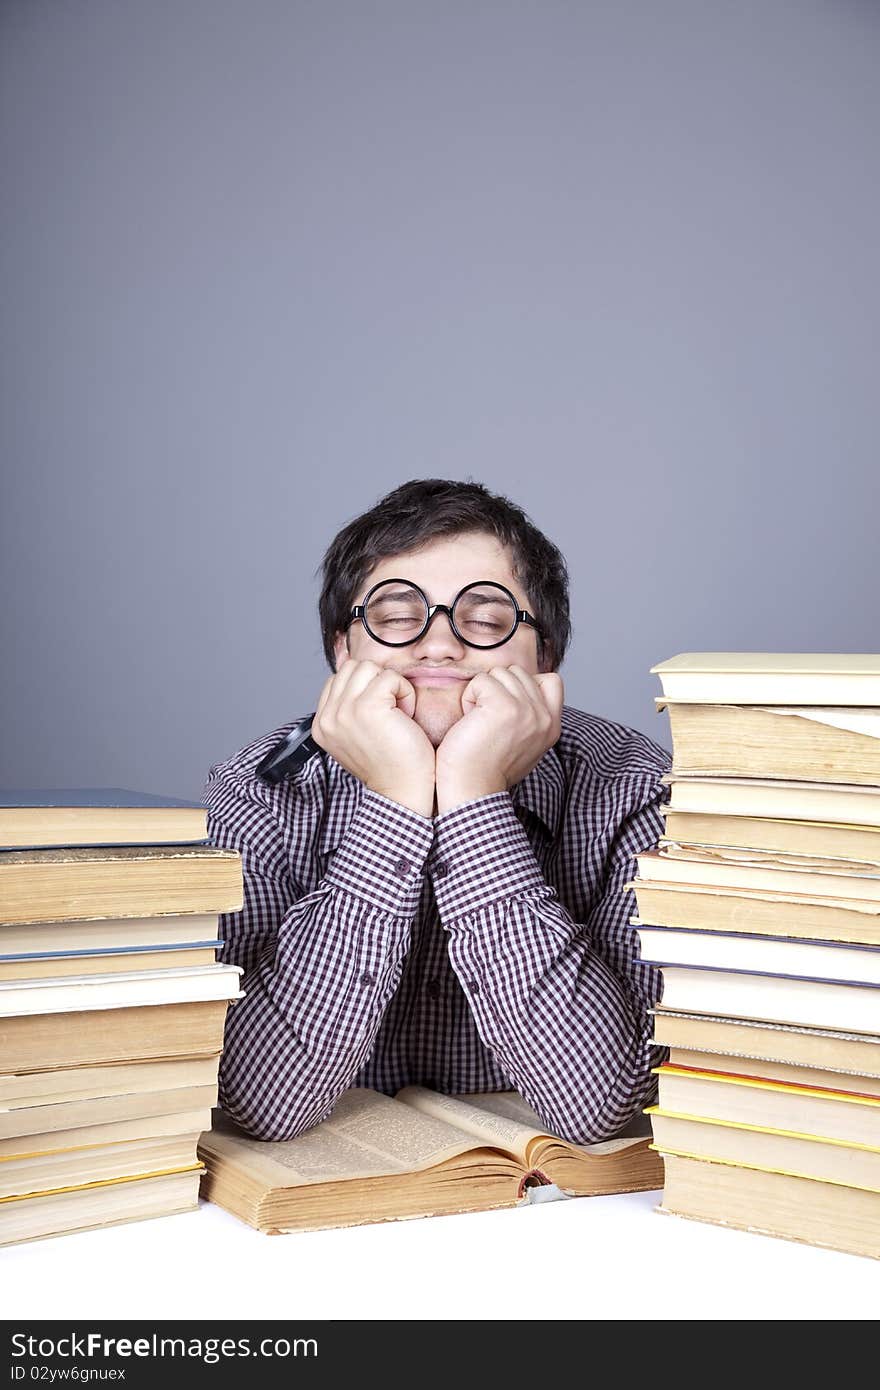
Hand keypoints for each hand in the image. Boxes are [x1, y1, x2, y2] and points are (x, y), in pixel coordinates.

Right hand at [310, 660, 435, 816]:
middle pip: (353, 668)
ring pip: (369, 667)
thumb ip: (350, 708)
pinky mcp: (367, 707)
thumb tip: (360, 674)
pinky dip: (405, 692)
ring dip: (391, 685)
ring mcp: (344, 711)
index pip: (339, 679)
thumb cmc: (391, 763)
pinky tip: (406, 716)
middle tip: (391, 712)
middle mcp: (327, 717)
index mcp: (322, 724)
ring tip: (398, 713)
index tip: (380, 716)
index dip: (365, 688)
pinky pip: (390, 677)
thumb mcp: (358, 735)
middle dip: (376, 682)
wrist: (402, 792)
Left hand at [434, 666, 563, 812]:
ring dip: (482, 693)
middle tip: (487, 720)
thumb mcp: (522, 742)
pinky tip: (469, 721)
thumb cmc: (486, 769)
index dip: (523, 686)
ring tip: (478, 721)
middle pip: (518, 673)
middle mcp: (544, 717)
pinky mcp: (504, 707)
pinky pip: (482, 681)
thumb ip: (529, 716)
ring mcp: (527, 710)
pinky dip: (468, 697)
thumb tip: (518, 687)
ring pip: (500, 673)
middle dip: (497, 689)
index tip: (505, 711)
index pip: (551, 680)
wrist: (472, 791)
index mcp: (552, 726)